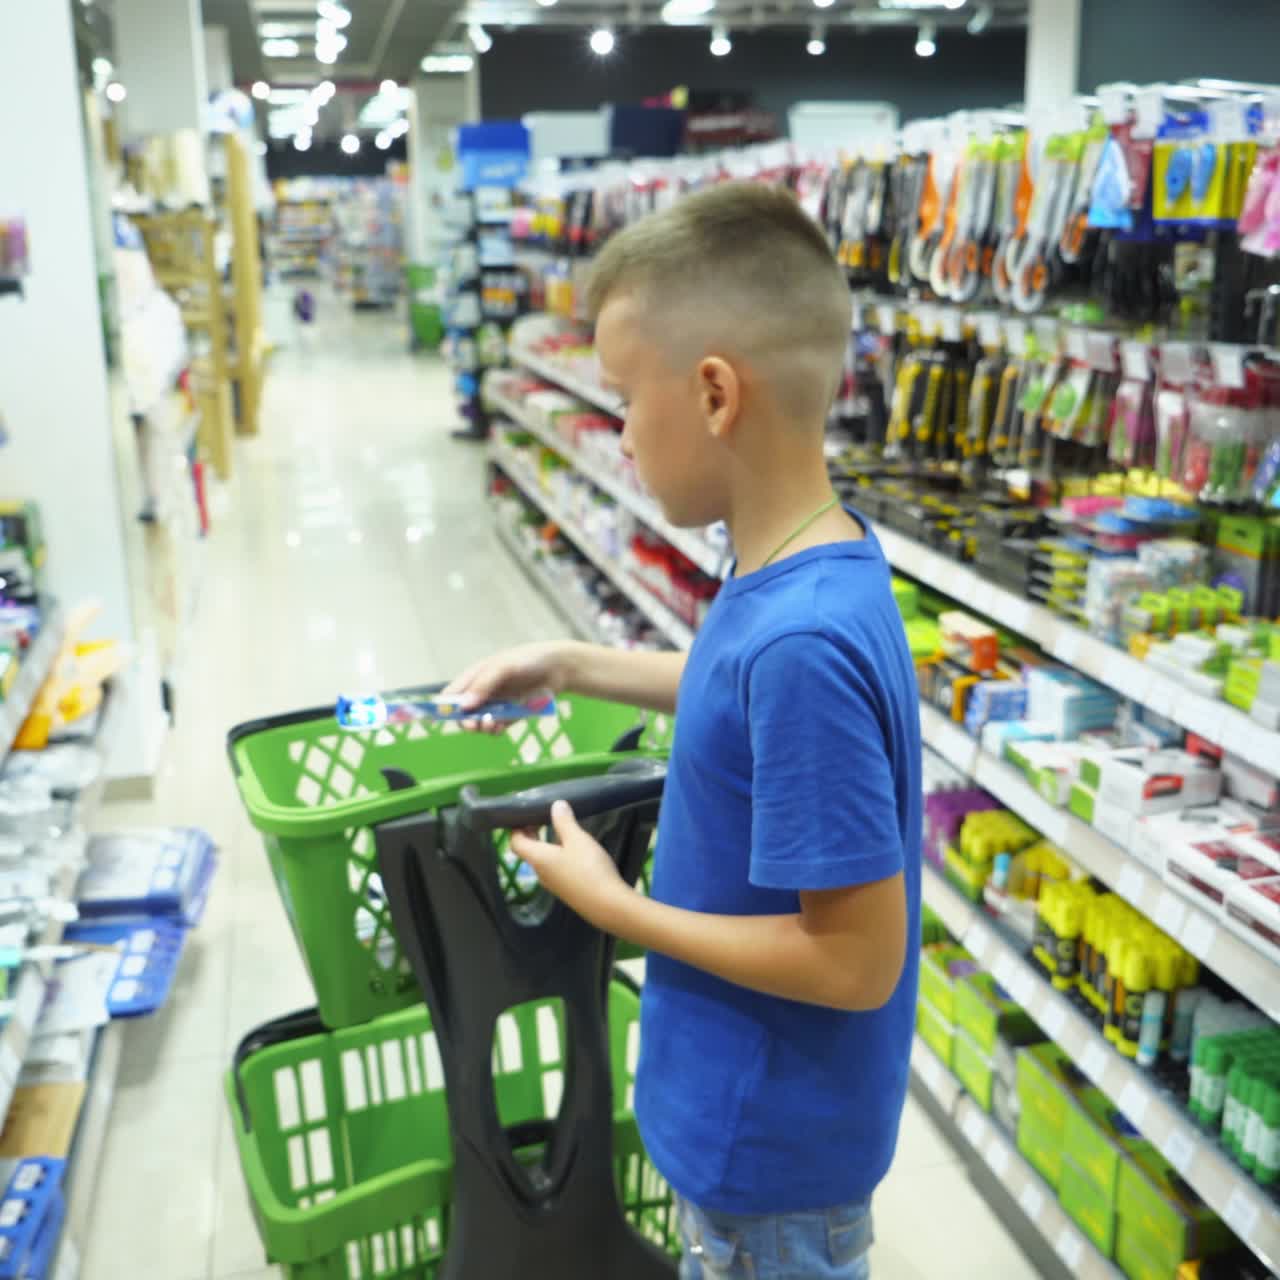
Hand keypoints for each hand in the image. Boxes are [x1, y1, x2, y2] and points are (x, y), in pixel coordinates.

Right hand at [444, 642, 576, 730]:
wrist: (560, 668)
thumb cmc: (529, 660)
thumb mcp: (503, 667)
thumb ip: (483, 685)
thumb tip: (464, 706)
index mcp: (475, 676)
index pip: (451, 695)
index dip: (445, 707)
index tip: (447, 717)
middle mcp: (482, 692)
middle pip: (463, 713)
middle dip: (466, 720)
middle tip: (474, 725)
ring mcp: (496, 704)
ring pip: (479, 723)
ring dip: (481, 727)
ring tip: (491, 725)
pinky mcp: (510, 715)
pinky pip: (496, 727)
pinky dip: (495, 730)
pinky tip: (499, 728)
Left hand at [509, 801, 629, 930]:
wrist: (607, 905)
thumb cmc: (589, 869)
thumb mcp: (578, 839)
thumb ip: (565, 822)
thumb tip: (556, 805)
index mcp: (538, 858)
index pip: (516, 842)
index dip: (516, 828)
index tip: (524, 814)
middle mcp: (541, 872)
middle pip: (528, 851)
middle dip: (531, 833)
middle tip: (541, 817)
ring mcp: (553, 884)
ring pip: (542, 860)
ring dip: (546, 844)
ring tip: (559, 830)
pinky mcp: (566, 890)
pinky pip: (554, 868)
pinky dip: (556, 855)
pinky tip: (573, 850)